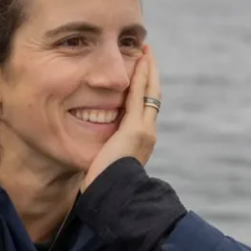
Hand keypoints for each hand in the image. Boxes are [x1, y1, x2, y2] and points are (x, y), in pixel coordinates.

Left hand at [81, 45, 161, 190]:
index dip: (144, 89)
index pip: (144, 109)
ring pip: (149, 93)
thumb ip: (106, 151)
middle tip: (147, 53)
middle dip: (150, 74)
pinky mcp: (135, 130)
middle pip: (152, 96)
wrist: (115, 198)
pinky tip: (139, 62)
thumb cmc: (106, 187)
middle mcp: (147, 133)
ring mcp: (144, 131)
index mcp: (140, 141)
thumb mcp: (106, 164)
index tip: (141, 72)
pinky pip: (138, 97)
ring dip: (147, 71)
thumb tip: (97, 148)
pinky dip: (140, 78)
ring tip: (145, 52)